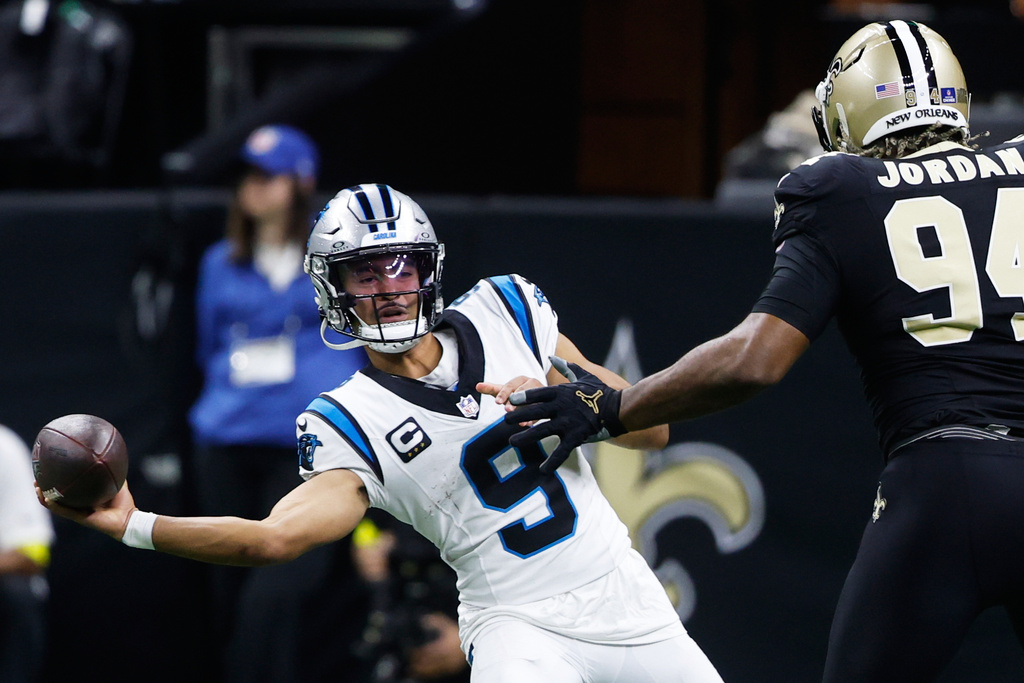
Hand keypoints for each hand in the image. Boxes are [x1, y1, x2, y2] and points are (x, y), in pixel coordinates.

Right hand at [36, 480, 137, 541]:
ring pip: (55, 505)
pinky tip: (48, 498)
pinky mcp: (80, 518)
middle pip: (56, 497)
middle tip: (37, 479)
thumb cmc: (124, 503)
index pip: (66, 490)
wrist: (129, 519)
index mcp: (84, 498)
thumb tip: (112, 455)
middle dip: (44, 489)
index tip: (49, 471)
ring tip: (37, 488)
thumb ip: (113, 471)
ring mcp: (77, 512)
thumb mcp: (118, 482)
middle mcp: (78, 505)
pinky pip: (64, 511)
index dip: (56, 482)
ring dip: (44, 497)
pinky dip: (55, 506)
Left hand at [406, 612, 466, 678]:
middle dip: (418, 663)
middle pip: (429, 661)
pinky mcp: (452, 668)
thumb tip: (423, 619)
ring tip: (412, 670)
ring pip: (434, 669)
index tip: (410, 653)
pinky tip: (423, 674)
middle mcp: (447, 655)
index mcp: (444, 644)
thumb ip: (435, 621)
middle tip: (408, 664)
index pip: (428, 650)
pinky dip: (430, 674)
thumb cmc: (457, 633)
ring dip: (422, 670)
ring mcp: (450, 663)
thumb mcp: (447, 624)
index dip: (418, 652)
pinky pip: (439, 673)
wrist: (473, 641)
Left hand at [477, 376, 544, 424]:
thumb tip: (477, 386)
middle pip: (522, 391)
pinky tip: (526, 424)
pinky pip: (540, 410)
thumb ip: (491, 388)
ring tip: (517, 419)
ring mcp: (542, 393)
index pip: (510, 385)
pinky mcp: (547, 403)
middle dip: (514, 401)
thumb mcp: (505, 390)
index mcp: (521, 379)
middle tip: (507, 409)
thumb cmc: (518, 393)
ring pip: (532, 400)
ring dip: (524, 410)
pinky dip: (533, 418)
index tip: (497, 402)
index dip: (503, 394)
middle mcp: (532, 383)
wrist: (540, 397)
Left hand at [505, 356, 625, 473]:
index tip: (510, 398)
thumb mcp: (582, 376)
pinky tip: (542, 469)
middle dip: (518, 415)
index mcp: (561, 393)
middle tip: (504, 420)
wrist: (618, 409)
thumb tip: (551, 356)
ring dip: (526, 437)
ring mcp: (568, 423)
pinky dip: (551, 461)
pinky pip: (561, 451)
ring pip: (542, 431)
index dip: (523, 396)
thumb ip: (566, 368)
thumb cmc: (600, 392)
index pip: (538, 392)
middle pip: (535, 411)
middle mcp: (562, 407)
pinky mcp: (576, 437)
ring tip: (512, 442)